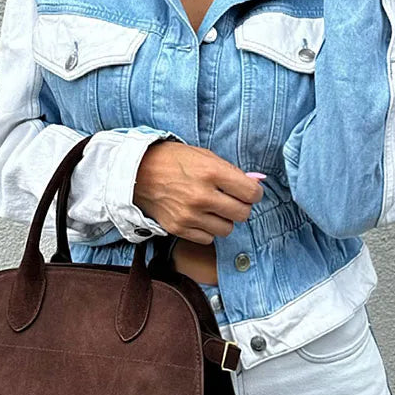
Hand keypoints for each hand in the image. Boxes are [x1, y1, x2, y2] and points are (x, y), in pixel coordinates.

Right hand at [133, 142, 263, 244]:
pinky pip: (208, 238)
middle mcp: (202, 196)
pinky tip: (200, 216)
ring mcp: (190, 214)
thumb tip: (256, 182)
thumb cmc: (174, 160)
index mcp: (212, 172)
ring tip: (213, 208)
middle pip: (242, 214)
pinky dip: (208, 230)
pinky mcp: (179, 228)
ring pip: (227, 229)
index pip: (251, 193)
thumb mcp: (205, 156)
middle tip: (232, 200)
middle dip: (241, 207)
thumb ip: (231, 171)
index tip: (250, 192)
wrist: (138, 173)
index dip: (254, 193)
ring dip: (224, 219)